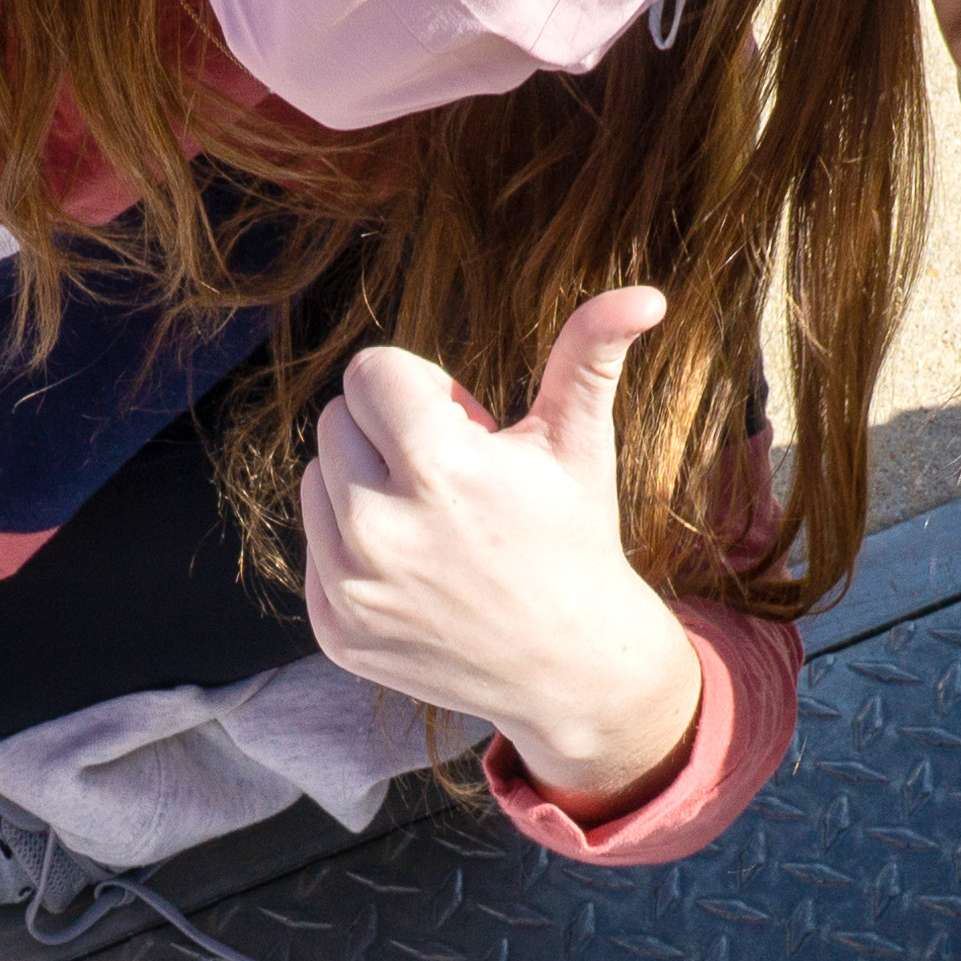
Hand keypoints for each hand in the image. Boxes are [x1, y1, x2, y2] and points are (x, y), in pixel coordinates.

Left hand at [295, 286, 701, 802]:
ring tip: (434, 523)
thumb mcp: (580, 441)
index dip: (420, 389)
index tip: (465, 430)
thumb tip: (646, 294)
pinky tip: (416, 570)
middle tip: (454, 479)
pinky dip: (352, 547)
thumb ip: (592, 353)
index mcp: (437, 469)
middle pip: (337, 419)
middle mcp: (379, 530)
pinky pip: (314, 545)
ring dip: (365, 486)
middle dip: (390, 433)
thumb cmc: (575, 536)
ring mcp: (351, 588)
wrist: (573, 666)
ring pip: (318, 480)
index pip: (369, 372)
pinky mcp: (335, 629)